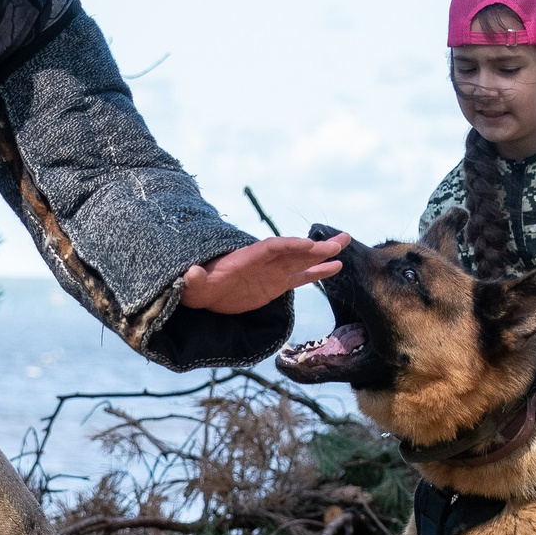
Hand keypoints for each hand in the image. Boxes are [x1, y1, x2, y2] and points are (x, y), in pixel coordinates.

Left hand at [180, 233, 348, 313]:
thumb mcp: (193, 285)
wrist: (204, 293)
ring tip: (344, 245)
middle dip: (315, 247)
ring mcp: (272, 271)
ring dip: (323, 254)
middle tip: (340, 241)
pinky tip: (336, 267)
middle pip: (293, 250)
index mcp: (246, 258)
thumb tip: (190, 274)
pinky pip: (300, 277)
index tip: (308, 245)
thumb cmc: (197, 288)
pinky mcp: (276, 284)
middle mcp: (263, 262)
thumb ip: (195, 279)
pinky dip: (317, 272)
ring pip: (301, 260)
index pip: (271, 248)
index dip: (289, 246)